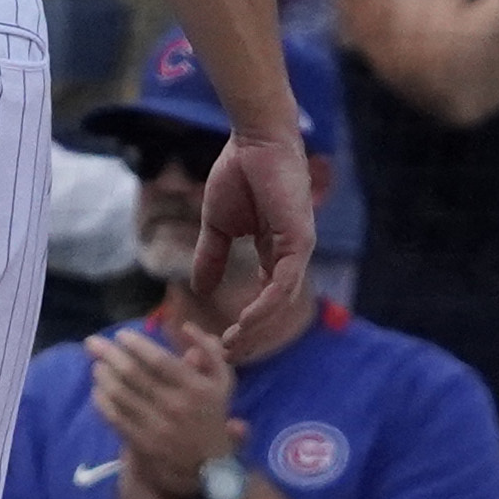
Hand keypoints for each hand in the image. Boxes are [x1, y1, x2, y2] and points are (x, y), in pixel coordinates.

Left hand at [88, 323, 239, 498]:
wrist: (209, 465)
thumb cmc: (212, 414)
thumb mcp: (222, 381)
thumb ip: (208, 351)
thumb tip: (185, 327)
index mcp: (196, 388)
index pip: (159, 360)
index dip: (136, 345)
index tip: (121, 335)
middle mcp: (176, 406)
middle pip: (133, 374)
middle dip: (108, 354)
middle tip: (93, 343)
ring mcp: (158, 426)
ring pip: (120, 395)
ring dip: (103, 375)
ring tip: (96, 365)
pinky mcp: (143, 443)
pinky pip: (115, 418)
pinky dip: (102, 401)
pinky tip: (97, 389)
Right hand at [194, 132, 313, 352]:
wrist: (252, 142)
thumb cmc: (237, 174)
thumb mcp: (217, 226)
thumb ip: (211, 257)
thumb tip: (198, 287)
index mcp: (274, 252)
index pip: (266, 298)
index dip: (246, 323)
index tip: (222, 342)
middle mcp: (291, 256)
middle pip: (276, 308)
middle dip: (254, 334)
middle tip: (229, 357)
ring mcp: (298, 249)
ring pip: (281, 301)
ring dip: (257, 326)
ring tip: (233, 344)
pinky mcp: (299, 240)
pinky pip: (284, 282)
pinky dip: (266, 304)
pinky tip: (246, 319)